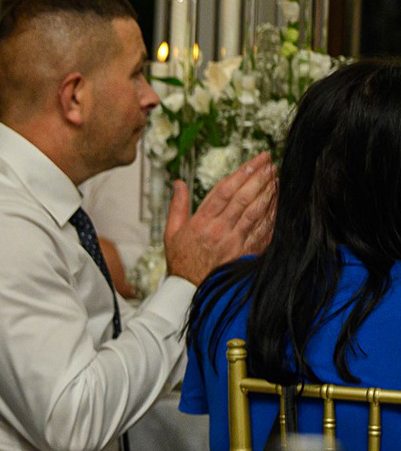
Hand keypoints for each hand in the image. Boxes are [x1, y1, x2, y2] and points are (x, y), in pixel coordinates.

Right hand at [163, 152, 275, 285]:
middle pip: (243, 198)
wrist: (191, 289)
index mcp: (201, 222)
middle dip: (258, 177)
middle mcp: (220, 230)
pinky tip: (278, 201)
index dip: (241, 174)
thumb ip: (177, 205)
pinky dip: (272, 214)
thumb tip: (179, 183)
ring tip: (276, 176)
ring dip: (269, 192)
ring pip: (256, 211)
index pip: (224, 191)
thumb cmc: (181, 259)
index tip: (253, 162)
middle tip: (269, 163)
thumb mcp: (172, 232)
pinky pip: (263, 230)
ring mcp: (235, 241)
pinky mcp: (247, 252)